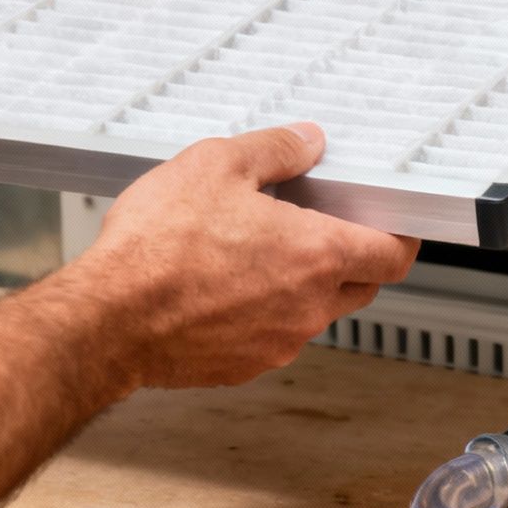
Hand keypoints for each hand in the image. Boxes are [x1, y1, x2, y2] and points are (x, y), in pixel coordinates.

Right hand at [71, 122, 420, 388]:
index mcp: (317, 256)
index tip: (392, 222)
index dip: (401, 237)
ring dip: (305, 285)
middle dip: (353, 257)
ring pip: (316, 312)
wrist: (106, 320)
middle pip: (362, 286)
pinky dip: (265, 312)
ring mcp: (278, 343)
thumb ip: (275, 149)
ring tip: (259, 250)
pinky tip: (226, 285)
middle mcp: (308, 307)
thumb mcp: (217, 164)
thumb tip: (308, 140)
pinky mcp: (243, 366)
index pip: (394, 256)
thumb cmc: (157, 246)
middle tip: (321, 225)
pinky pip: (274, 335)